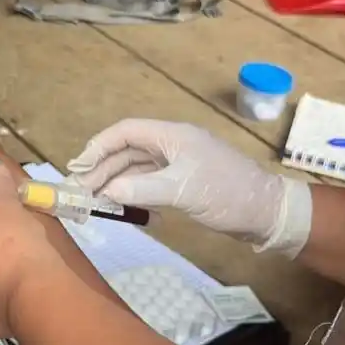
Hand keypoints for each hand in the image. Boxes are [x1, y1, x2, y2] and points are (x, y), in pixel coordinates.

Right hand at [67, 120, 312, 256]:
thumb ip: (142, 188)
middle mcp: (174, 145)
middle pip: (129, 150)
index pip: (127, 131)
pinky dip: (134, 192)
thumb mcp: (183, 191)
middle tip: (80, 193)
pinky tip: (123, 206)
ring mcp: (180, 163)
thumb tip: (107, 190)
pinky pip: (150, 182)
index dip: (99, 147)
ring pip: (138, 167)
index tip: (78, 168)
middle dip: (102, 168)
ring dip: (116, 181)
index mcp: (174, 136)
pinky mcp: (186, 182)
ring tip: (94, 202)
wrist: (267, 212)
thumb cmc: (227, 195)